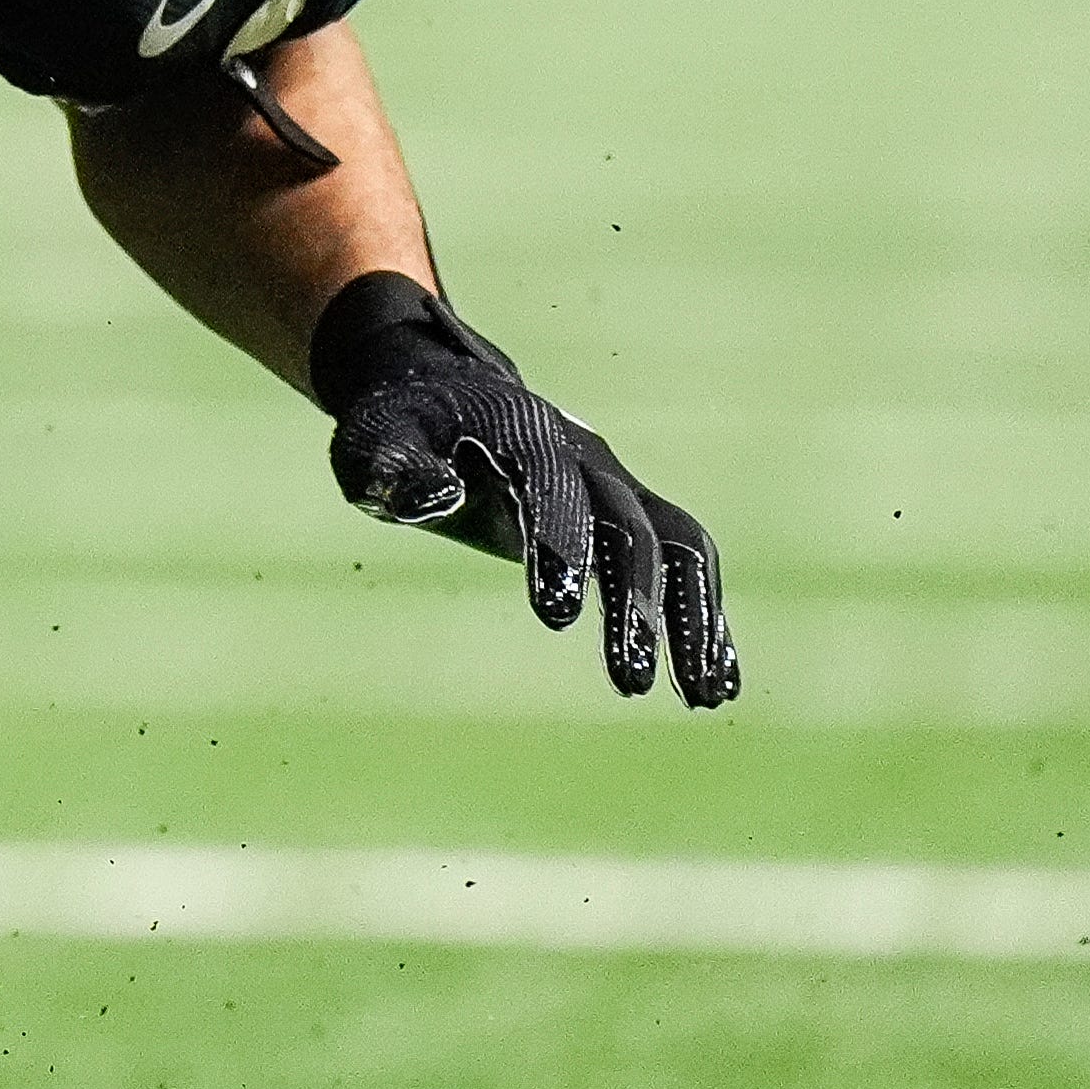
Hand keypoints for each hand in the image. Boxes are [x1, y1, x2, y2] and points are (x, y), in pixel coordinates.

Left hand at [307, 271, 735, 707]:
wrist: (446, 392)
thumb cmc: (400, 429)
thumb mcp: (374, 443)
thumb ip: (395, 471)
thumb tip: (436, 498)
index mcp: (519, 431)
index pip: (550, 484)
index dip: (558, 542)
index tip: (556, 615)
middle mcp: (584, 455)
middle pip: (626, 524)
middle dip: (632, 602)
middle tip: (627, 681)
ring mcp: (617, 483)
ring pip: (677, 543)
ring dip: (692, 617)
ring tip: (701, 696)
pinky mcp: (632, 512)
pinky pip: (685, 560)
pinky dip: (704, 617)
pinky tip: (715, 683)